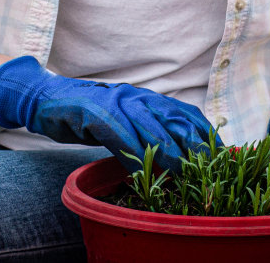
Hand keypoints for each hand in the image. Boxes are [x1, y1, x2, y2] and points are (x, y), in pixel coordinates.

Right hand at [0, 56, 213, 167]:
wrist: (48, 99)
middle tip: (208, 168)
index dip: (205, 133)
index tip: (221, 155)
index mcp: (147, 98)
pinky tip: (140, 170)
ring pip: (149, 126)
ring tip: (181, 172)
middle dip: (194, 144)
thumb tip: (178, 157)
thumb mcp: (125, 122)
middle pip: (173, 119)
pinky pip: (118, 133)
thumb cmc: (91, 115)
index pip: (185, 112)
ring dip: (167, 151)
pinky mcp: (94, 112)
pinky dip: (131, 152)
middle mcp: (137, 96)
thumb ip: (148, 132)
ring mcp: (116, 102)